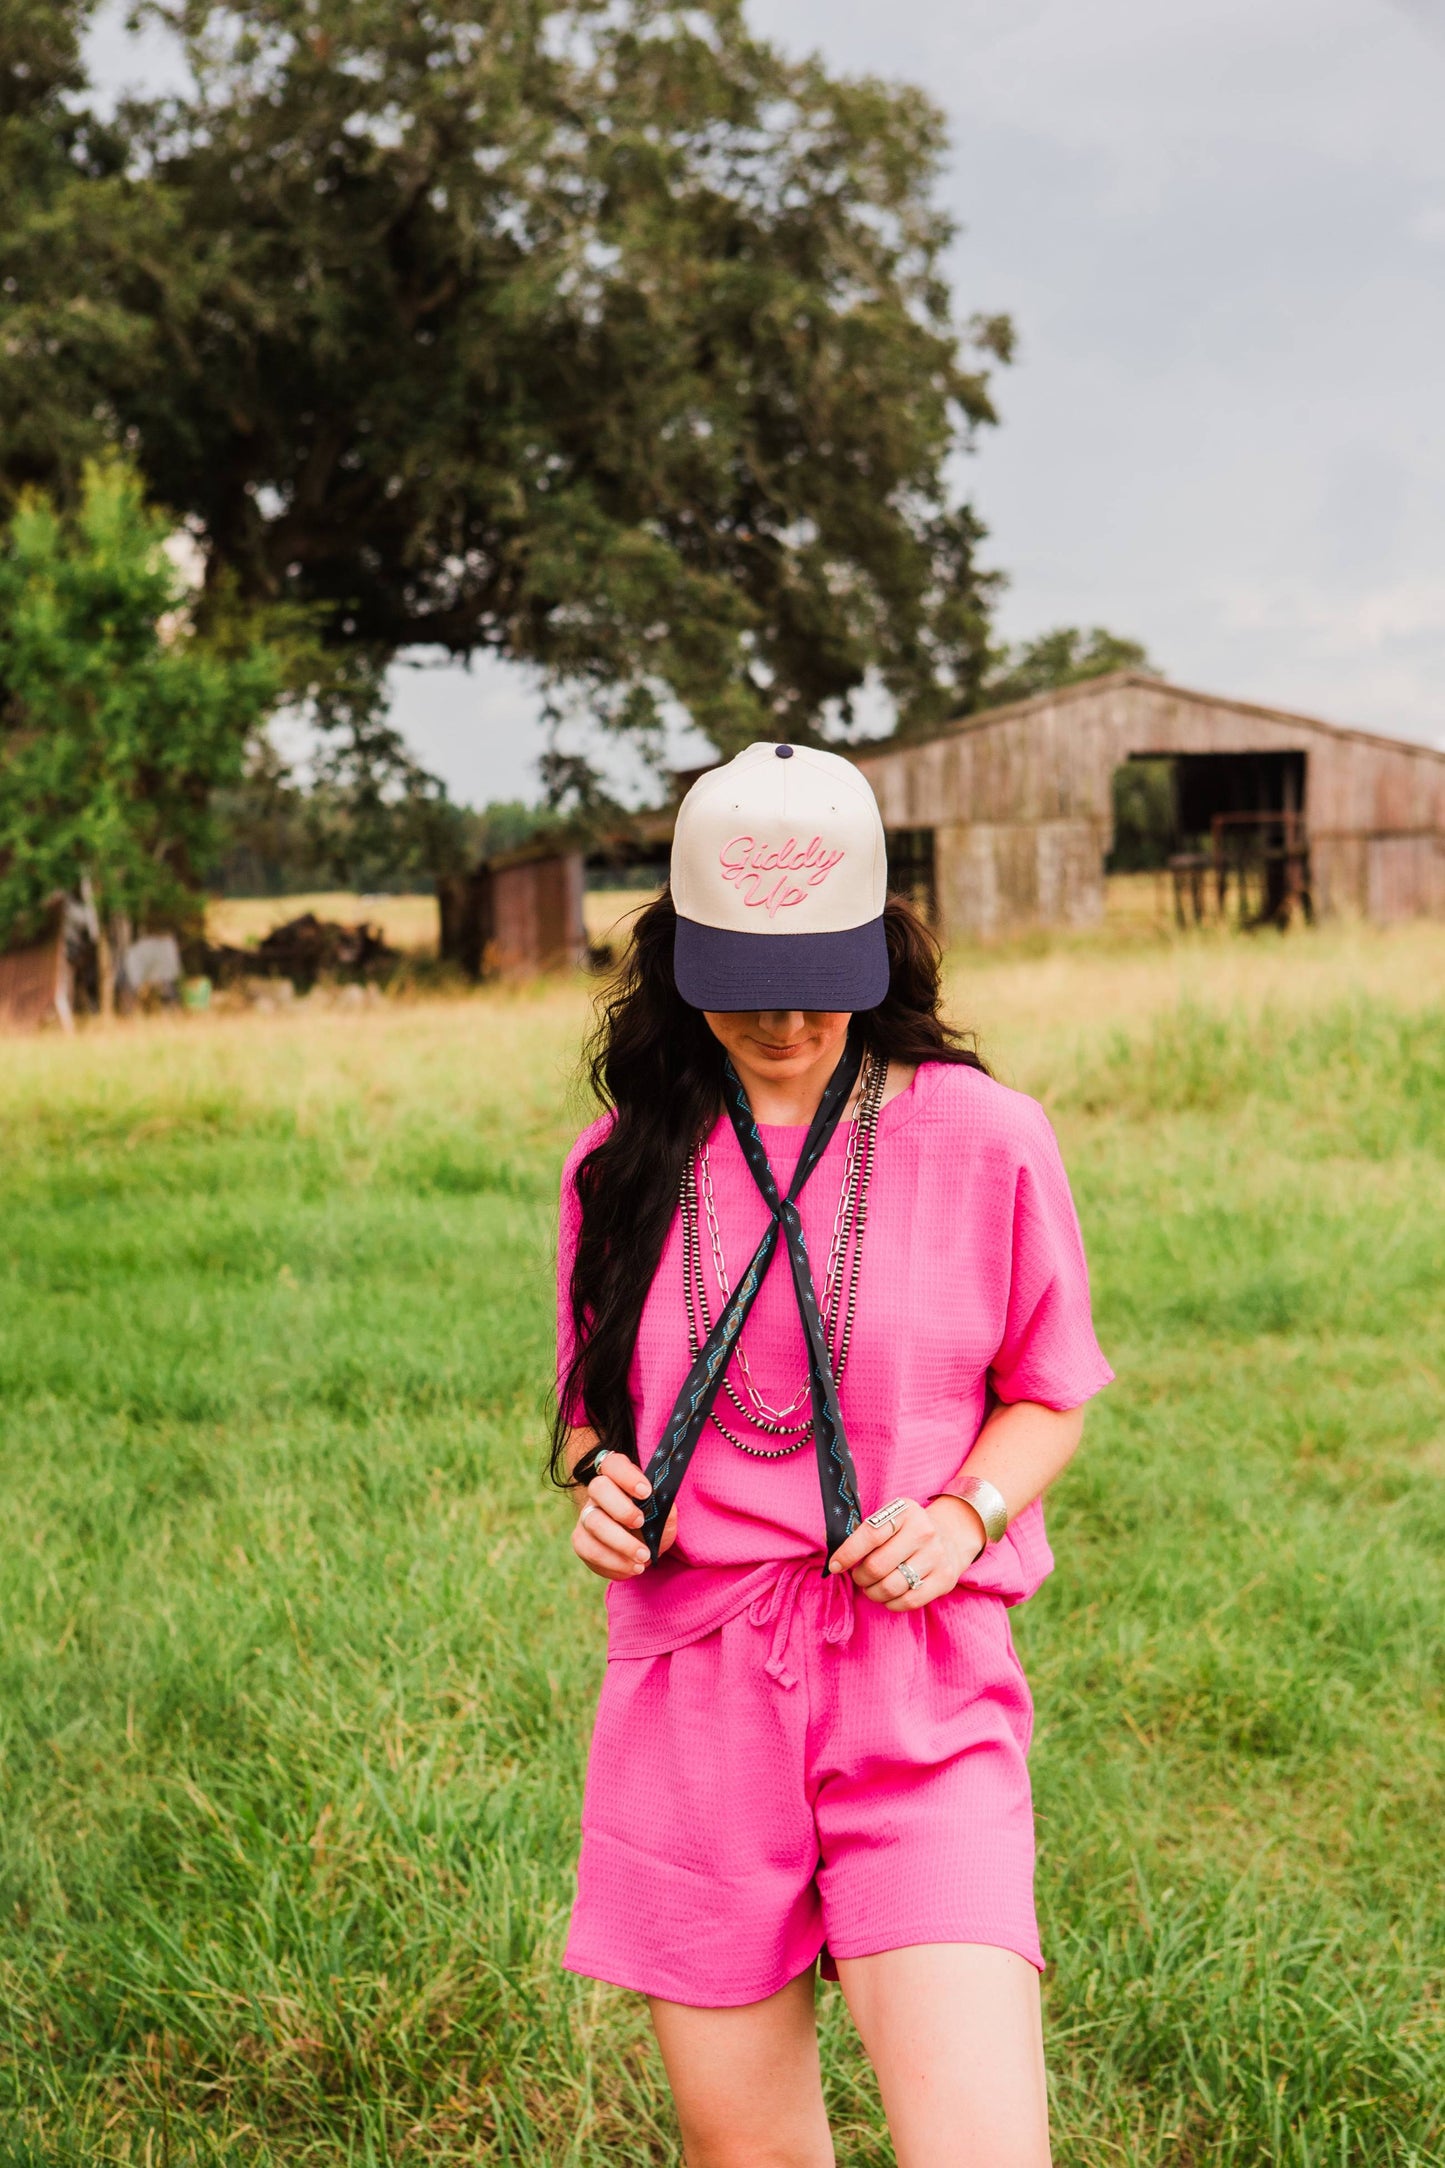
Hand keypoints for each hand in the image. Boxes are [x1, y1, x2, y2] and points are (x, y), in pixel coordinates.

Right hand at [570, 1451, 677, 1581]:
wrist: (641, 1551)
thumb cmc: (653, 1526)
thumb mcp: (665, 1516)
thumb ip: (665, 1509)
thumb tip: (661, 1504)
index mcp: (620, 1477)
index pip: (614, 1463)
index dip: (627, 1475)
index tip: (646, 1492)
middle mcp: (599, 1492)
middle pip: (598, 1487)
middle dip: (622, 1508)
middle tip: (641, 1523)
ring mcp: (586, 1515)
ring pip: (593, 1522)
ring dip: (621, 1543)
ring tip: (643, 1558)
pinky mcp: (581, 1541)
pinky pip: (590, 1550)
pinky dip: (614, 1562)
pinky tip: (631, 1568)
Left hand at [827, 1494, 985, 1609]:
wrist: (952, 1536)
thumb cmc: (909, 1530)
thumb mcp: (891, 1517)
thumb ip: (863, 1531)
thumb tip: (830, 1544)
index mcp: (905, 1512)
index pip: (870, 1534)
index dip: (847, 1554)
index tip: (835, 1565)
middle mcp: (923, 1532)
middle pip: (877, 1566)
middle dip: (860, 1576)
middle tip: (859, 1576)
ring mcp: (936, 1557)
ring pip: (891, 1587)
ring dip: (873, 1592)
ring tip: (872, 1587)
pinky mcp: (944, 1580)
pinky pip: (908, 1602)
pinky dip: (891, 1603)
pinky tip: (888, 1596)